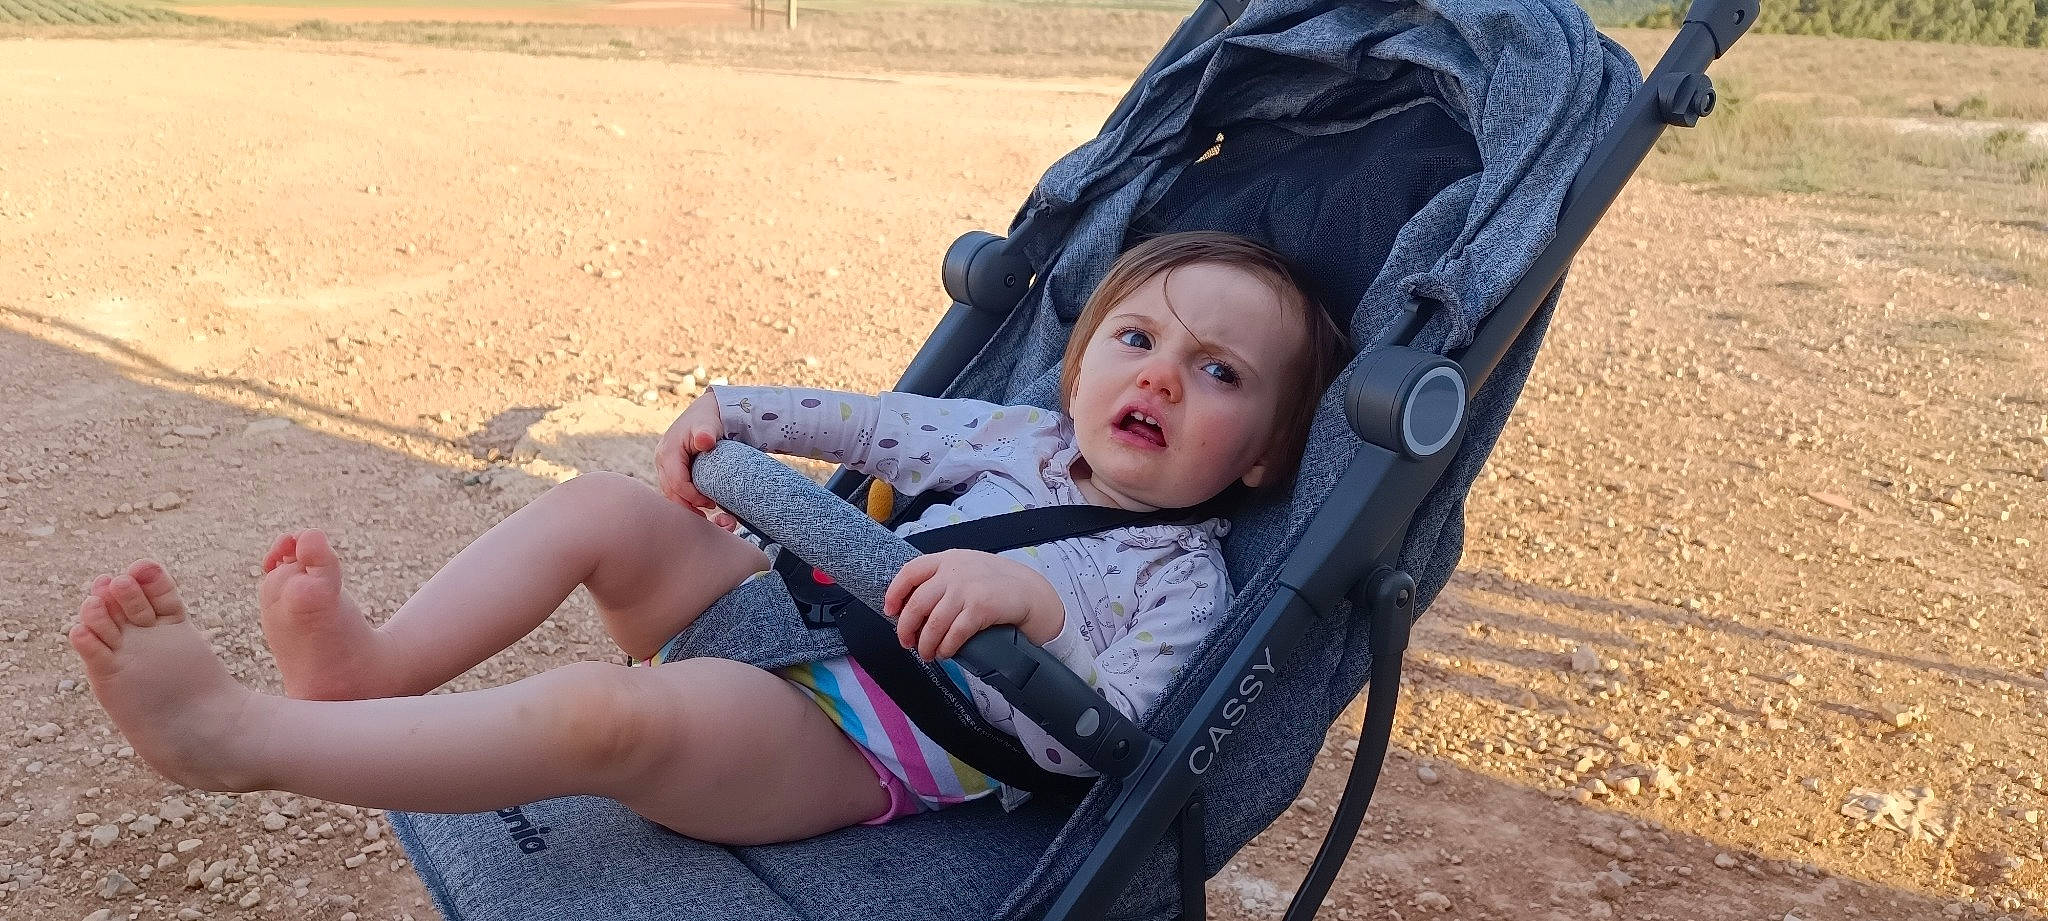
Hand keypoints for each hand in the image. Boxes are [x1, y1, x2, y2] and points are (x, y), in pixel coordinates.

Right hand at [656, 394, 728, 519]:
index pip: (676, 483)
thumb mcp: (708, 424)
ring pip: (669, 492)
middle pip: (670, 491)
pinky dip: (684, 498)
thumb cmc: (708, 419)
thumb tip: (705, 440)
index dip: (692, 497)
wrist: (704, 412)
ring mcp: (663, 464)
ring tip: (703, 515)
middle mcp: (661, 459)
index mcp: (668, 452)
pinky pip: (673, 488)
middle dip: (687, 506)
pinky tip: (698, 506)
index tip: (711, 504)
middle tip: (707, 517)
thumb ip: (706, 433)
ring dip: (684, 505)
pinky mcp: (669, 468)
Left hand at [884, 549, 1063, 660]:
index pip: (910, 572)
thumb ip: (942, 579)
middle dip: (907, 627)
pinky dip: (946, 647)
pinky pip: (954, 633)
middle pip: (917, 602)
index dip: (895, 593)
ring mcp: (968, 589)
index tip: (890, 611)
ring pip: (933, 622)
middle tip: (907, 642)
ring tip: (927, 653)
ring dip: (926, 643)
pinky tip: (946, 652)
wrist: (1031, 591)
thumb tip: (911, 607)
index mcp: (948, 559)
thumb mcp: (967, 569)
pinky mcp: (981, 608)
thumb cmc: (997, 584)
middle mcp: (955, 571)